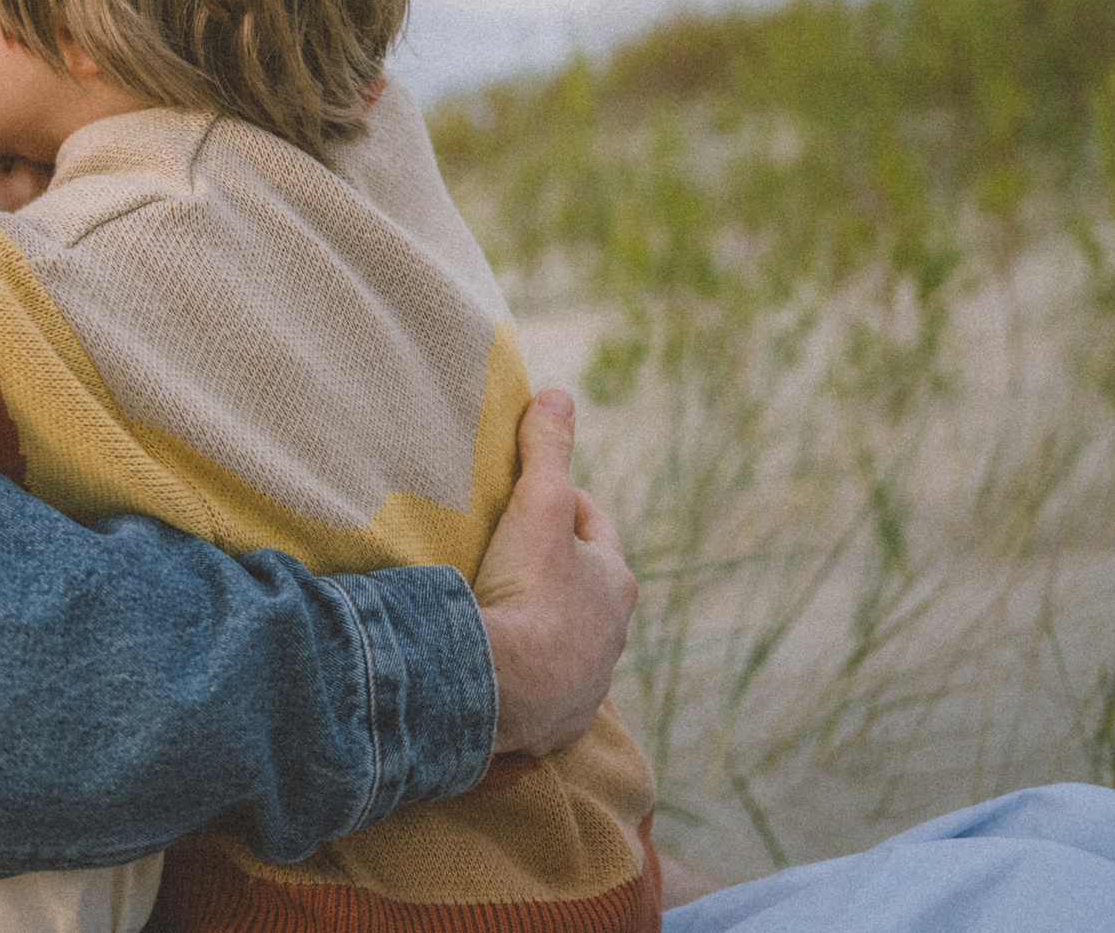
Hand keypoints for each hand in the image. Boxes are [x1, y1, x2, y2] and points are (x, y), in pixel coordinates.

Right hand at [473, 388, 636, 756]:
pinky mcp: (558, 721)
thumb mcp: (536, 507)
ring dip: (542, 625)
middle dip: (554, 568)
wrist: (504, 689)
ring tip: (500, 610)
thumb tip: (558, 394)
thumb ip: (547, 451)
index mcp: (615, 581)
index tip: (532, 494)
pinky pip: (544, 690)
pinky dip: (527, 676)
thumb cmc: (528, 593)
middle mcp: (612, 634)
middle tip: (510, 551)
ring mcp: (586, 681)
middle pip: (583, 587)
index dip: (563, 504)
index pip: (593, 527)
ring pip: (568, 640)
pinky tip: (499, 670)